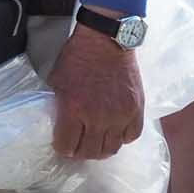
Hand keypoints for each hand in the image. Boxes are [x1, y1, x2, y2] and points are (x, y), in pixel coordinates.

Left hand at [48, 23, 144, 160]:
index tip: (62, 143)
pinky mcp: (136, 109)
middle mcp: (97, 117)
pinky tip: (115, 132)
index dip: (62, 147)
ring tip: (97, 142)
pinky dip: (122, 137)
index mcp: (73, 109)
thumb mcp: (57, 82)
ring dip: (101, 149)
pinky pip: (131, 136)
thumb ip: (60, 107)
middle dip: (80, 152)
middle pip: (89, 152)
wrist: (105, 40)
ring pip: (111, 149)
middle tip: (78, 146)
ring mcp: (119, 115)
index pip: (66, 146)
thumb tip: (60, 125)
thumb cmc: (77, 58)